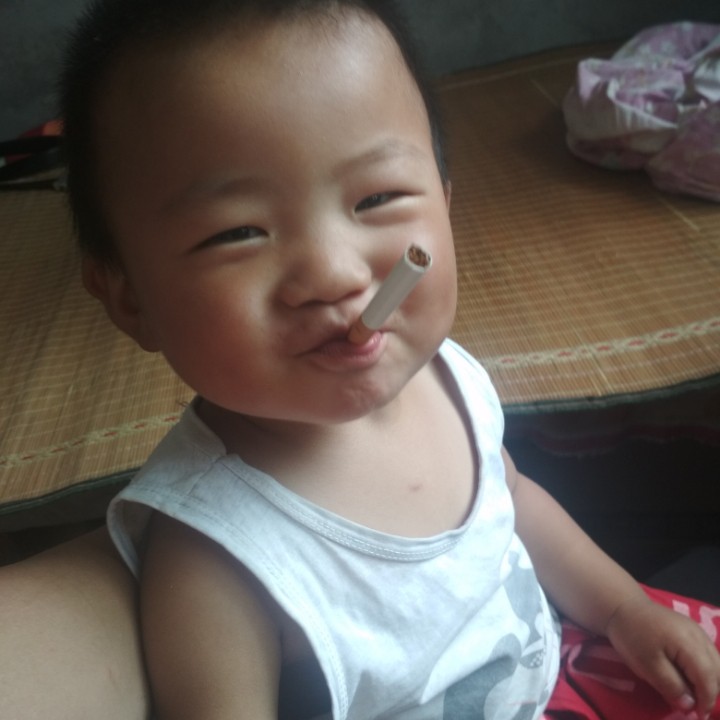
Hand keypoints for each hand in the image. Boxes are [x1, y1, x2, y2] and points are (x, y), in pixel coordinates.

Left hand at [606, 594, 719, 717]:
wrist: (623, 606)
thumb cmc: (632, 636)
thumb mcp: (646, 665)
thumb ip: (670, 686)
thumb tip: (689, 705)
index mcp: (689, 643)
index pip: (709, 677)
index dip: (706, 700)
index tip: (697, 716)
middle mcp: (699, 635)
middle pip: (718, 670)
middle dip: (710, 692)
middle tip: (694, 706)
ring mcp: (697, 630)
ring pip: (716, 662)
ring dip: (709, 681)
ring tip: (691, 693)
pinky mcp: (692, 629)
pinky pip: (708, 653)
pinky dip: (704, 669)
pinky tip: (689, 676)